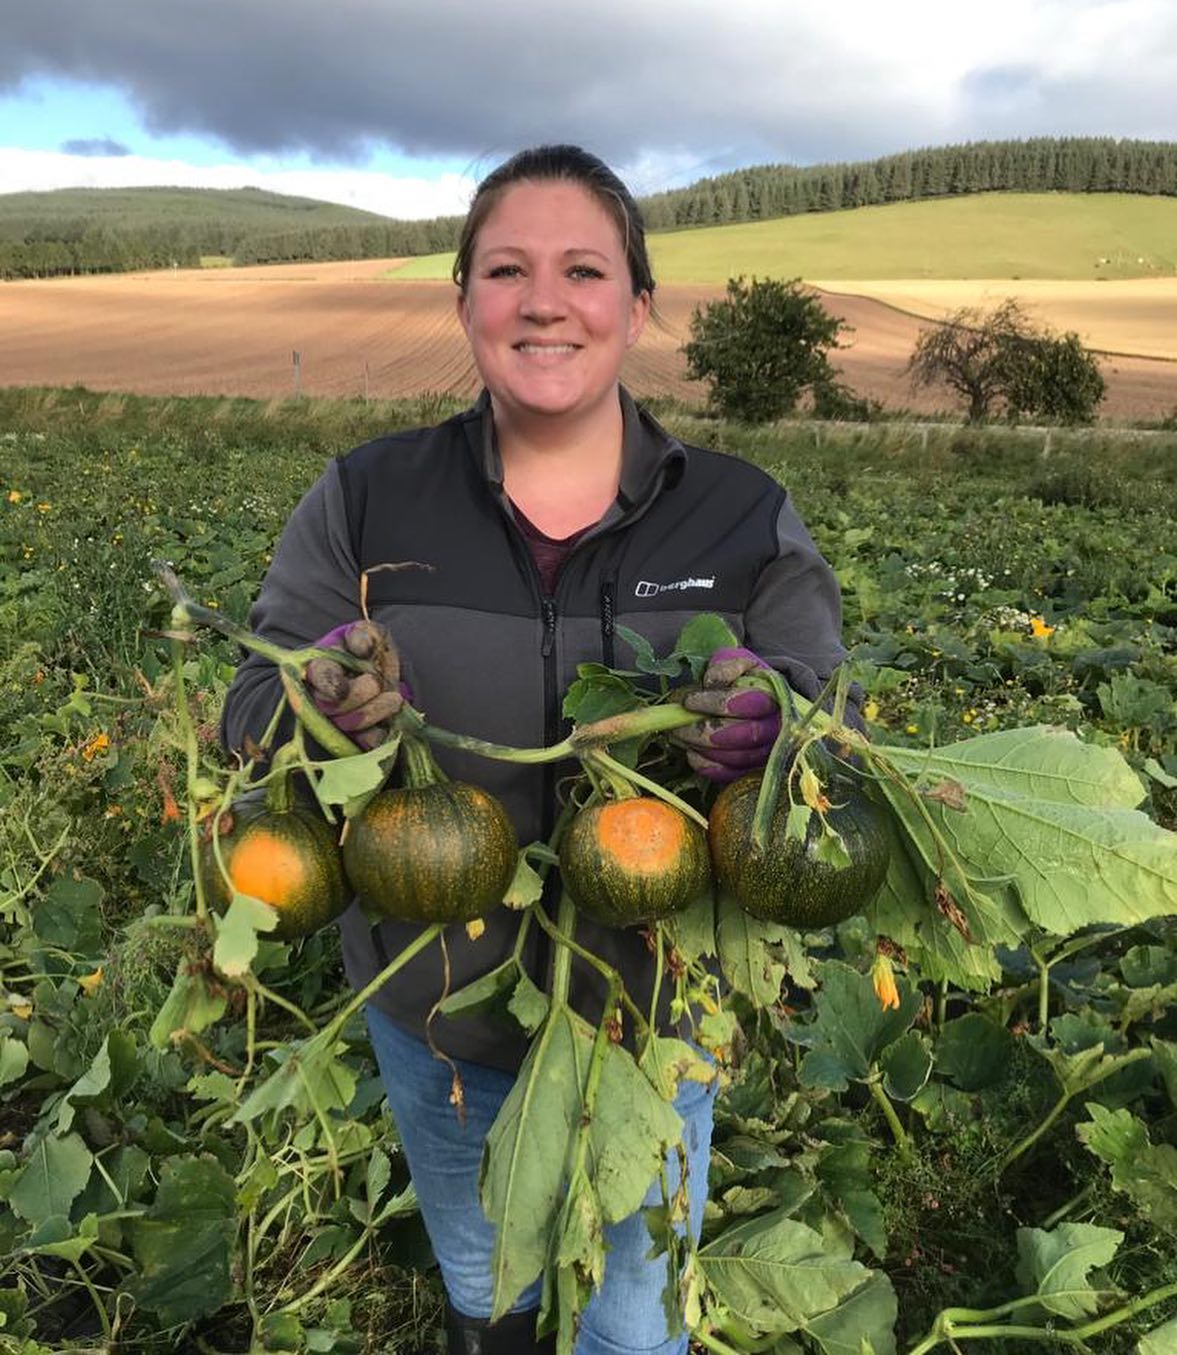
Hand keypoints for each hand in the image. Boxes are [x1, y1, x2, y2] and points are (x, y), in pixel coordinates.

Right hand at [305, 621, 405, 750]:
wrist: (381, 674)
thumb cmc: (369, 653)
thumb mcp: (369, 636)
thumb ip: (364, 635)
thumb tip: (361, 647)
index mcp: (320, 668)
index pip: (318, 676)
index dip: (329, 683)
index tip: (342, 688)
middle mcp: (322, 697)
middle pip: (331, 705)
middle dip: (358, 695)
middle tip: (377, 682)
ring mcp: (336, 720)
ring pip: (348, 725)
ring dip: (375, 711)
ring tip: (395, 699)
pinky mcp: (353, 738)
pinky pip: (364, 743)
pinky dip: (380, 734)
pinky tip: (389, 724)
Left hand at [674, 647, 781, 783]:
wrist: (760, 700)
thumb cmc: (745, 681)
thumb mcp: (738, 662)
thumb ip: (727, 666)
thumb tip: (713, 681)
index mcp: (775, 696)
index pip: (751, 703)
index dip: (717, 703)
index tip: (690, 701)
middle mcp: (776, 727)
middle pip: (745, 734)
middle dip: (706, 731)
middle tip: (678, 725)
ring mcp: (766, 751)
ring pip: (737, 757)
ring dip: (702, 748)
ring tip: (680, 736)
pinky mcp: (752, 769)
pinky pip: (732, 775)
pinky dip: (707, 767)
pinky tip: (691, 754)